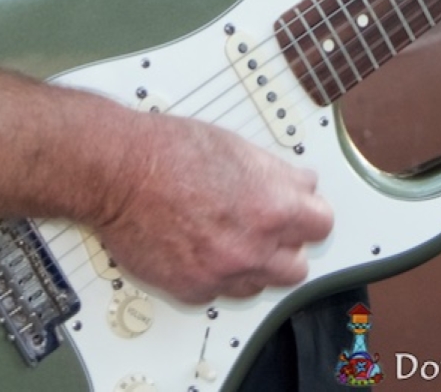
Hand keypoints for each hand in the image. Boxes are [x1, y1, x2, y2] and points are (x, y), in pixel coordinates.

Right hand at [94, 113, 333, 304]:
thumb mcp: (240, 147)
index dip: (309, 215)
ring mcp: (222, 273)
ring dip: (254, 265)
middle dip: (285, 246)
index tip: (301, 212)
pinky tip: (204, 250)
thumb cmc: (169, 152)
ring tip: (231, 239)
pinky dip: (217, 276)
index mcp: (272, 207)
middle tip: (268, 229)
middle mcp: (252, 247)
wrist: (119, 173)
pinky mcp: (192, 289)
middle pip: (296, 267)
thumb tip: (299, 185)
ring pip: (260, 284)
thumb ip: (278, 175)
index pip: (321, 225)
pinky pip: (221, 292)